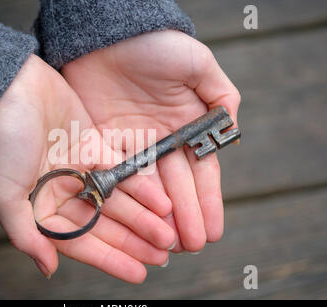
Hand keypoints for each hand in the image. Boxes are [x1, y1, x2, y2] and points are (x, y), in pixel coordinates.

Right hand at [0, 55, 173, 282]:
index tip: (138, 273)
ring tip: (168, 234)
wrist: (8, 88)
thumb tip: (47, 268)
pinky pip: (121, 171)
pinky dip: (140, 186)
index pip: (80, 241)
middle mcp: (63, 192)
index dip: (109, 258)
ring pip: (117, 200)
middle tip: (163, 253)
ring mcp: (79, 169)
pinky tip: (162, 202)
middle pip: (104, 223)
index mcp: (41, 207)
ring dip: (143, 217)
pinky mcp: (94, 145)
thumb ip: (26, 233)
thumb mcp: (4, 194)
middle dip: (133, 240)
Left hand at [62, 30, 240, 252]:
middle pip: (174, 186)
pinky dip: (127, 199)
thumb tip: (231, 132)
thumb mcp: (195, 64)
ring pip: (147, 188)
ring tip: (166, 245)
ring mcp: (130, 145)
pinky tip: (135, 222)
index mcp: (185, 126)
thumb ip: (220, 95)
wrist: (105, 35)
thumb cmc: (154, 44)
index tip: (213, 230)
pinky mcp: (101, 144)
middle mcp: (159, 141)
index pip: (200, 171)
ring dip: (157, 217)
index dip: (207, 201)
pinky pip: (116, 176)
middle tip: (191, 246)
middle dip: (185, 217)